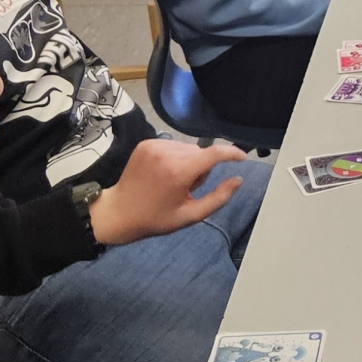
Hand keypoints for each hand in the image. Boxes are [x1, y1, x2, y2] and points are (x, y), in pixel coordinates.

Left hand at [88, 139, 246, 245]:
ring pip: (188, 148)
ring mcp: (154, 146)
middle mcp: (167, 154)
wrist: (119, 212)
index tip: (243, 157)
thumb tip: (238, 180)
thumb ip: (219, 198)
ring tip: (174, 180)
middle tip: (187, 188)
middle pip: (201, 152)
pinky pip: (173, 145)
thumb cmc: (156, 218)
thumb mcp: (191, 215)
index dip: (232, 153)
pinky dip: (176, 156)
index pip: (214, 154)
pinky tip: (165, 172)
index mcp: (179, 172)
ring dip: (189, 161)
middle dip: (202, 167)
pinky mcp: (146, 143)